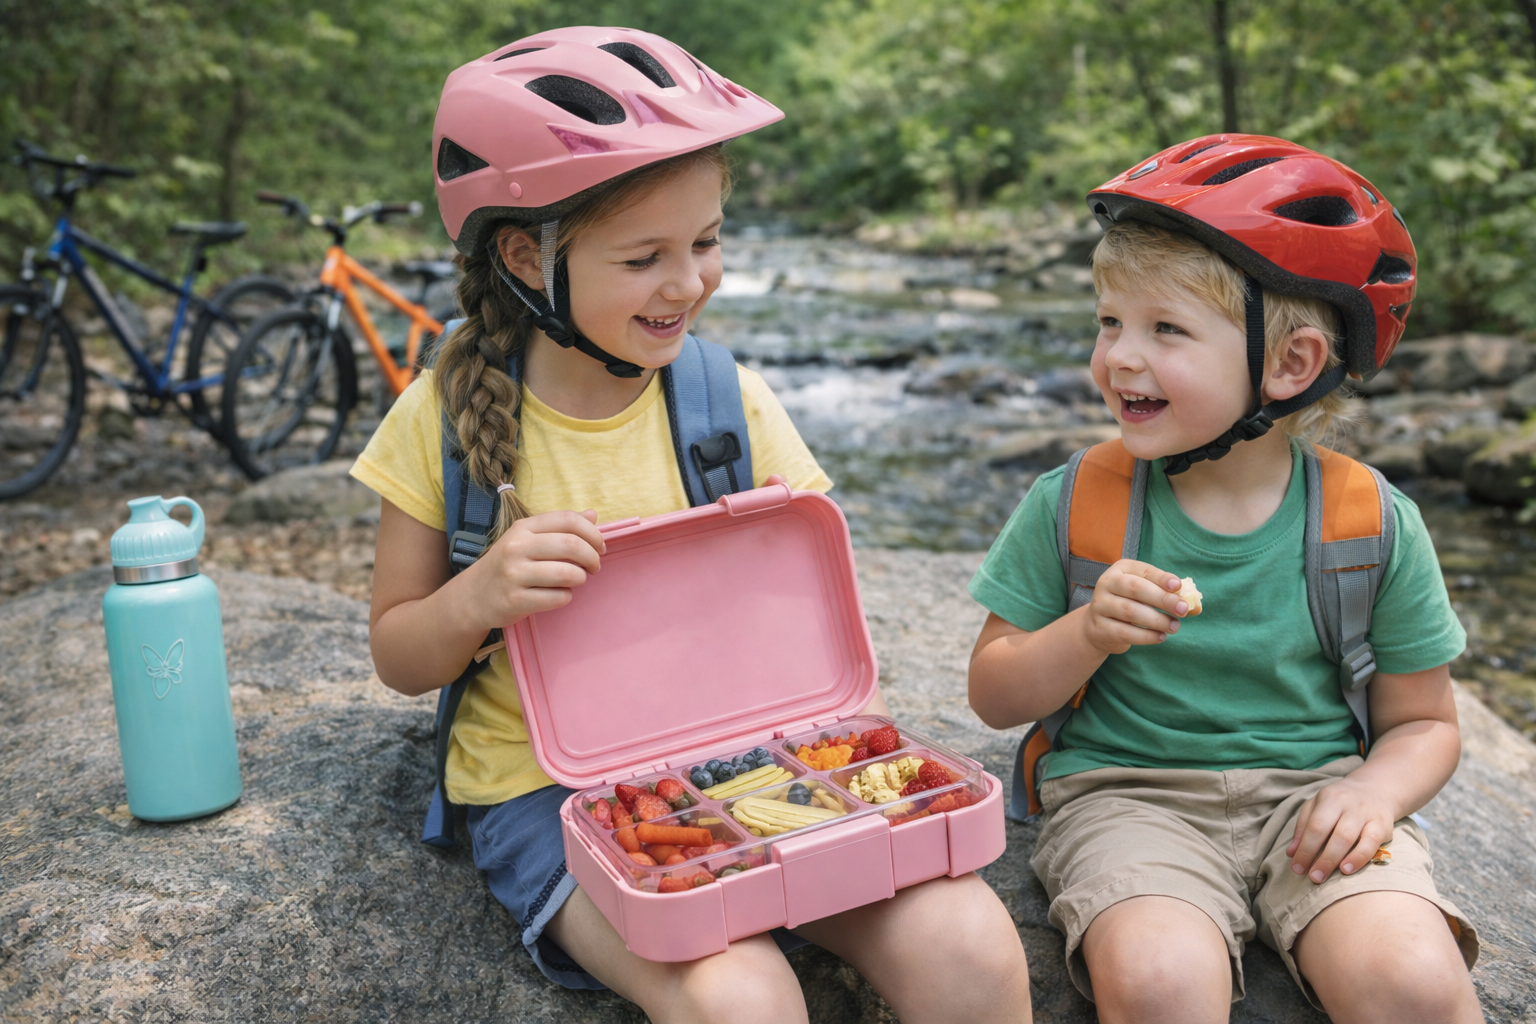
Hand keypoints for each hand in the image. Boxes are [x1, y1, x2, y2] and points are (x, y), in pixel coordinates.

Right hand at [455, 509, 605, 632]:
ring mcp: (514, 574)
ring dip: (580, 578)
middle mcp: (517, 547)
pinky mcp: (515, 600)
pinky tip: (558, 595)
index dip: (592, 533)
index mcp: (523, 527)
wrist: (472, 597)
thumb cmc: (508, 565)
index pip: (567, 519)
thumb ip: (559, 527)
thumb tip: (592, 514)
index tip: (600, 546)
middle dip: (592, 557)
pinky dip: (566, 597)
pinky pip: (558, 598)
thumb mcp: (527, 539)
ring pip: (568, 573)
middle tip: (594, 567)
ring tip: (576, 580)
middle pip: (572, 544)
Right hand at [1079, 559, 1187, 654]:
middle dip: (1162, 599)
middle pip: (1135, 588)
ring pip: (1130, 611)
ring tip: (1174, 627)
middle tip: (1182, 609)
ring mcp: (1100, 606)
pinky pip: (1124, 632)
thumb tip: (1193, 605)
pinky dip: (1145, 636)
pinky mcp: (1099, 627)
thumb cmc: (1129, 604)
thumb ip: (1166, 595)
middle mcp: (1107, 583)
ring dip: (1156, 620)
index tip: (1178, 586)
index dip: (1161, 578)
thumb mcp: (1145, 594)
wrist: (1098, 626)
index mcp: (1121, 570)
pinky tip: (1160, 637)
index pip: (1143, 571)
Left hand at [1286, 777, 1398, 883]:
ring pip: (1349, 837)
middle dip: (1320, 858)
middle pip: (1331, 833)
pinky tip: (1347, 870)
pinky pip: (1371, 844)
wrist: (1376, 789)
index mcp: (1329, 797)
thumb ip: (1303, 827)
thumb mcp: (1317, 806)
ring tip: (1324, 876)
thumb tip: (1291, 853)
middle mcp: (1349, 804)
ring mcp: (1367, 814)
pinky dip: (1358, 858)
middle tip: (1312, 877)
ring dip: (1334, 859)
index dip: (1304, 849)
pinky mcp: (1383, 826)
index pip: (1314, 825)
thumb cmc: (1339, 802)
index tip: (1296, 868)